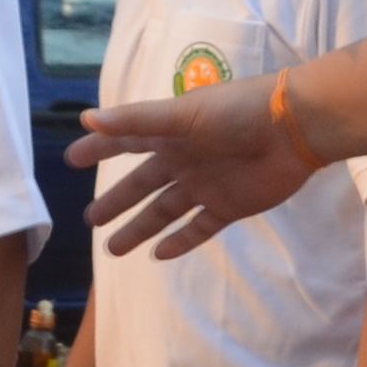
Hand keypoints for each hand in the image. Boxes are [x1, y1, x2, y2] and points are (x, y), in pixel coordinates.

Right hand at [76, 74, 318, 262]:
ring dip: (140, 228)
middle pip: (142, 184)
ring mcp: (206, 184)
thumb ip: (136, 120)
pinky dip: (181, 241)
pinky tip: (158, 255)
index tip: (72, 160)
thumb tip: (87, 120)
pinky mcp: (230, 206)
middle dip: (117, 201)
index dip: (99, 148)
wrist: (294, 129)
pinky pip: (200, 227)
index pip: (126, 141)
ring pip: (164, 211)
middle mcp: (184, 159)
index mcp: (170, 132)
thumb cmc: (237, 112)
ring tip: (112, 249)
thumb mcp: (182, 114)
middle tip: (90, 219)